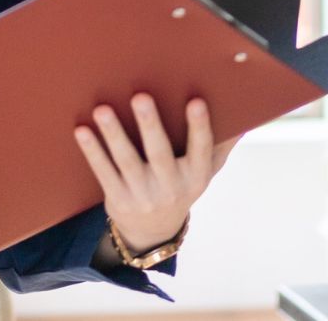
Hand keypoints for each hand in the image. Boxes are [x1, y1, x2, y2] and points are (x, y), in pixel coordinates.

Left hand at [74, 95, 239, 254]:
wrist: (153, 231)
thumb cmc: (180, 184)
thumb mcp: (204, 170)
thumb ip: (220, 144)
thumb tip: (245, 116)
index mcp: (196, 176)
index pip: (201, 150)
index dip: (199, 127)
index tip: (196, 100)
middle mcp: (171, 187)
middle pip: (160, 153)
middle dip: (150, 125)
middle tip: (140, 96)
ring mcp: (143, 195)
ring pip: (127, 161)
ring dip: (114, 134)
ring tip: (102, 110)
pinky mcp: (118, 199)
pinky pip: (104, 173)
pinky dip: (92, 152)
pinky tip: (82, 130)